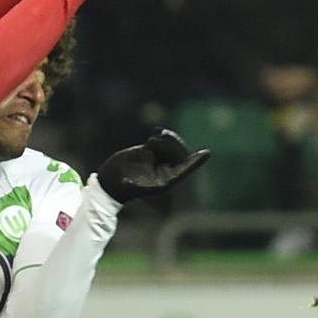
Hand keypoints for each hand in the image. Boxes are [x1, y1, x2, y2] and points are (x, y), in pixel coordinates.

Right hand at [96, 128, 210, 203]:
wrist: (110, 182)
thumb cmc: (120, 188)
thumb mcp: (127, 187)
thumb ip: (132, 185)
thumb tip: (130, 183)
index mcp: (165, 181)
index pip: (184, 169)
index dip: (195, 162)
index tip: (206, 153)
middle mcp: (164, 170)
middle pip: (179, 155)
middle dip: (173, 145)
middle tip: (157, 139)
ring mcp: (158, 160)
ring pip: (172, 146)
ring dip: (168, 139)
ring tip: (154, 136)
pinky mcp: (150, 152)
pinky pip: (162, 141)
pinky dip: (162, 135)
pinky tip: (156, 130)